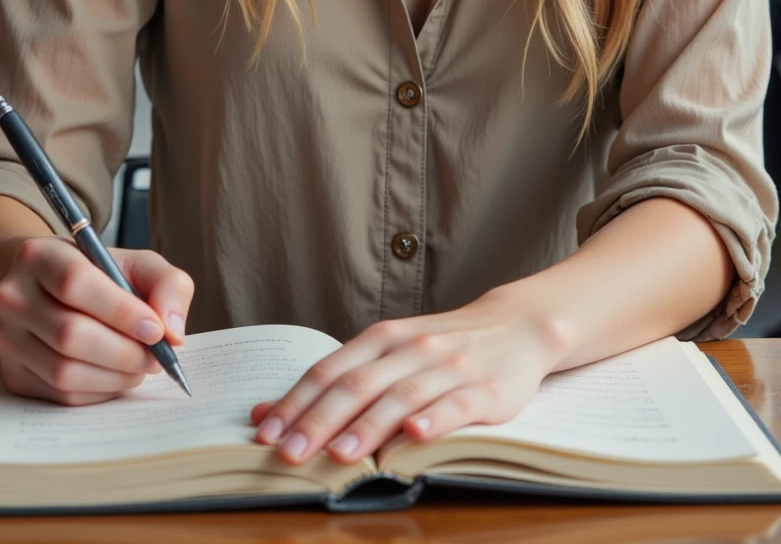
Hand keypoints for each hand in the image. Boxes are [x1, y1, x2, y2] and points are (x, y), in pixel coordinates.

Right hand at [0, 237, 193, 405]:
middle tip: (156, 357)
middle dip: (123, 352)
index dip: (120, 311)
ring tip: (140, 366)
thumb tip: (173, 332)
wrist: (52, 290)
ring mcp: (6, 338)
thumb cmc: (103, 276)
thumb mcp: (137, 264)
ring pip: (63, 371)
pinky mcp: (12, 373)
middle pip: (69, 334)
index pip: (75, 284)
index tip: (156, 330)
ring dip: (113, 376)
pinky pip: (60, 394)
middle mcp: (12, 295)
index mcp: (39, 255)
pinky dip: (98, 391)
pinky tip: (116, 375)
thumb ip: (166, 285)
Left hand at [251, 290, 560, 465]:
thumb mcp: (389, 353)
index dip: (296, 402)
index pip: (330, 371)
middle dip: (320, 421)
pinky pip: (456, 406)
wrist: (515, 326)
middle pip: (358, 385)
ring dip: (368, 427)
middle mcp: (412, 349)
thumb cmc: (441, 346)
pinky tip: (414, 437)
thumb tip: (267, 411)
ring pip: (402, 397)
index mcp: (383, 338)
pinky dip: (433, 421)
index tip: (264, 433)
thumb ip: (337, 380)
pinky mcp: (485, 390)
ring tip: (340, 455)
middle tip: (289, 454)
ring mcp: (449, 368)